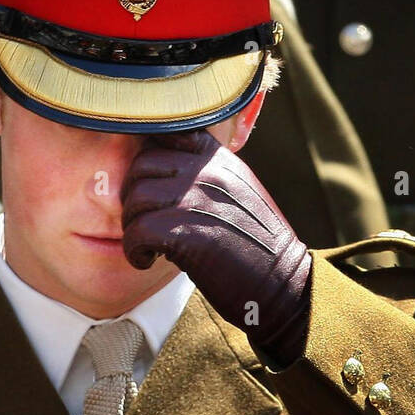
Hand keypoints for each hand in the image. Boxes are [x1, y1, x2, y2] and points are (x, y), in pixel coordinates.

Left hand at [121, 130, 311, 363]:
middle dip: (132, 197)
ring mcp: (198, 200)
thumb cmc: (256, 246)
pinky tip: (147, 260)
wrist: (282, 283)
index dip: (147, 159)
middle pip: (141, 165)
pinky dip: (135, 251)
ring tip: (146, 246)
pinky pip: (137, 232)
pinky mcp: (188, 234)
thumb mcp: (239, 192)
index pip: (167, 131)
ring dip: (131, 226)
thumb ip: (207, 175)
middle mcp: (208, 172)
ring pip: (136, 198)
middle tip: (143, 224)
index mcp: (219, 159)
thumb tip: (166, 173)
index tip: (149, 187)